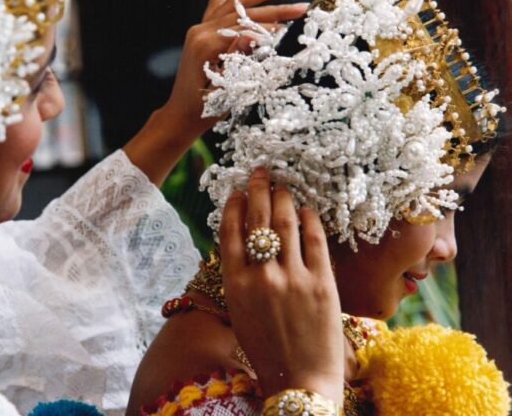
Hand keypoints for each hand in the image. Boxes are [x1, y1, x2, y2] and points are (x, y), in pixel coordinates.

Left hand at [159, 0, 308, 141]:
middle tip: (300, 6)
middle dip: (274, 9)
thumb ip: (237, 61)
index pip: (245, 28)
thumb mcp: (225, 90)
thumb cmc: (205, 109)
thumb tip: (254, 35)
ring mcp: (198, 29)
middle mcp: (200, 32)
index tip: (292, 25)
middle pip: (242, 13)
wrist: (181, 115)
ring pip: (233, 5)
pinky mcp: (199, 31)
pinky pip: (214, 3)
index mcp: (206, 45)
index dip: (269, 26)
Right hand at [218, 168, 344, 403]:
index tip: (237, 190)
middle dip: (258, 189)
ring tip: (282, 185)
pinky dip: (309, 220)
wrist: (299, 381)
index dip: (234, 205)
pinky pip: (315, 241)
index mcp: (235, 285)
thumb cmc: (265, 349)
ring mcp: (293, 279)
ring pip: (286, 224)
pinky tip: (306, 210)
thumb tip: (245, 239)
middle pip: (258, 219)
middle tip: (260, 172)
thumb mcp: (239, 312)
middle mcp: (261, 277)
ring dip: (283, 198)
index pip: (231, 231)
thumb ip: (239, 276)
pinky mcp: (322, 284)